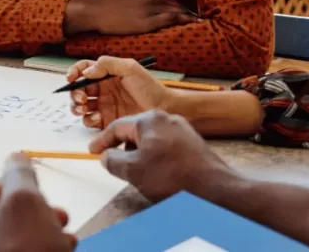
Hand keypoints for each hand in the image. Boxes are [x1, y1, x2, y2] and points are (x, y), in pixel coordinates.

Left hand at [0, 153, 75, 251]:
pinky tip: (64, 251)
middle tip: (59, 215)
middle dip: (34, 213)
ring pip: (14, 242)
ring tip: (67, 237)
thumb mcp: (25, 203)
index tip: (36, 192)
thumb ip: (20, 176)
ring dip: (43, 234)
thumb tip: (16, 156)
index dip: (11, 186)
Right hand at [64, 0, 196, 35]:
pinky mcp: (148, 21)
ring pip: (176, 11)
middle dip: (188, 12)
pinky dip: (182, 20)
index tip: (190, 12)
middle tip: (200, 18)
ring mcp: (151, 8)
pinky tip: (191, 23)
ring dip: (189, 16)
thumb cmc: (111, 6)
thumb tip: (154, 6)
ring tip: (200, 22)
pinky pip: (170, 20)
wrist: (98, 10)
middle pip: (176, 5)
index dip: (181, 7)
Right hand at [67, 56, 173, 129]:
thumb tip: (87, 72)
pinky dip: (88, 119)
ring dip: (77, 106)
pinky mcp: (106, 121)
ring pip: (80, 106)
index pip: (83, 70)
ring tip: (84, 107)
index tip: (71, 78)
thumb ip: (107, 64)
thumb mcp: (130, 68)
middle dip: (74, 93)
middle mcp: (102, 90)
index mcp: (105, 75)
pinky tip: (97, 117)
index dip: (74, 72)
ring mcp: (103, 106)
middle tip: (82, 98)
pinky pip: (90, 121)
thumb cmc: (150, 87)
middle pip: (78, 89)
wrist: (165, 109)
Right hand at [89, 109, 235, 202]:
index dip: (101, 141)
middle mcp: (167, 118)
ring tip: (139, 172)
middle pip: (135, 131)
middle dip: (123, 148)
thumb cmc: (172, 177)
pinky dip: (157, 157)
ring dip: (141, 154)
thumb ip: (112, 160)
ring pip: (152, 139)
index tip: (92, 151)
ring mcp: (183, 129)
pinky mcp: (194, 143)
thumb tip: (106, 157)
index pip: (116, 126)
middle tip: (114, 163)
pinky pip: (167, 146)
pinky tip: (159, 172)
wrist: (216, 189)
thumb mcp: (132, 171)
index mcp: (149, 119)